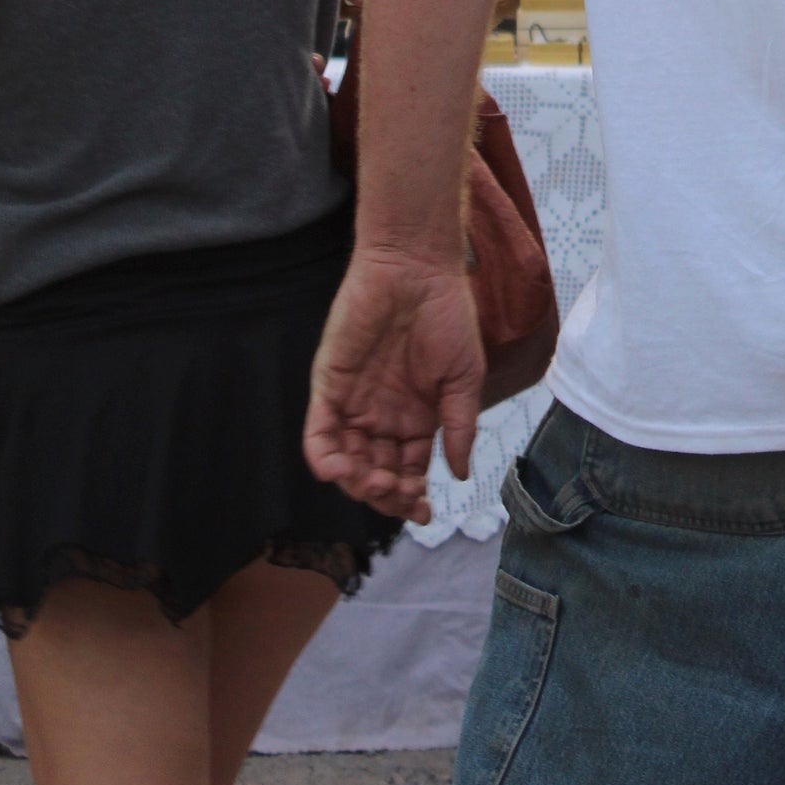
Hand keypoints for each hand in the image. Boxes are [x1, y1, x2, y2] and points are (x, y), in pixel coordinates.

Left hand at [304, 250, 485, 521]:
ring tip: (374, 482)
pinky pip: (319, 433)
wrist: (417, 271)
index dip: (411, 497)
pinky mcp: (330, 387)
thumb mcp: (464, 378)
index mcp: (416, 418)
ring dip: (357, 482)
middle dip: (385, 493)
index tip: (423, 512)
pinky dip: (324, 457)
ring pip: (347, 461)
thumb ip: (460, 427)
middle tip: (398, 493)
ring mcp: (354, 404)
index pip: (407, 471)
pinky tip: (339, 470)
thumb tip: (459, 474)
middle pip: (376, 473)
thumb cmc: (447, 316)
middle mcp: (382, 417)